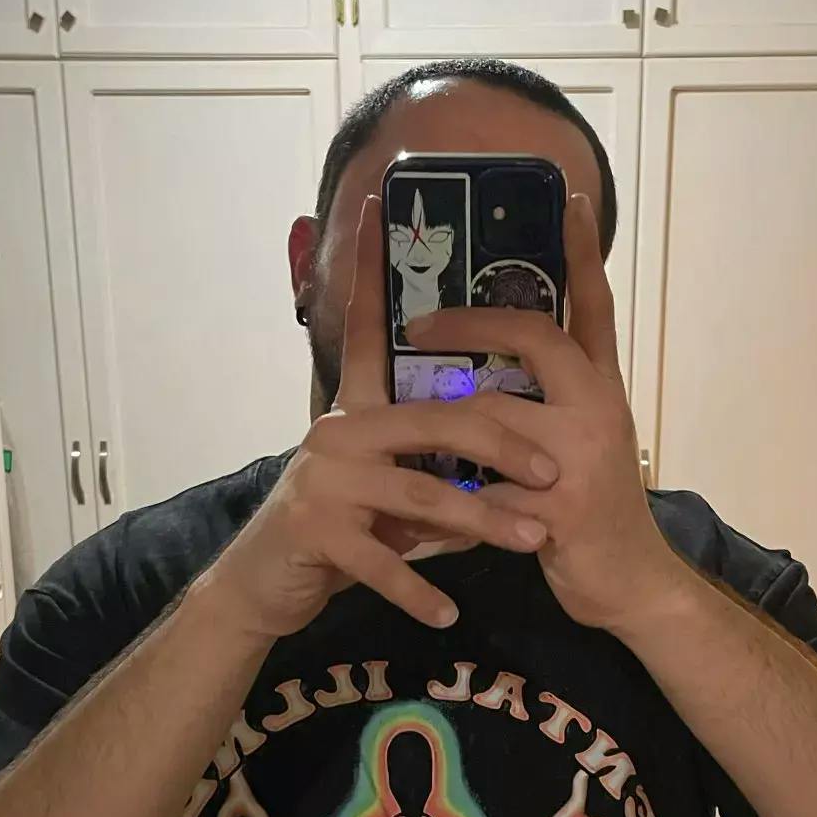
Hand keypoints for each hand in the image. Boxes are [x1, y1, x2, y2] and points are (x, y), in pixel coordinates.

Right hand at [207, 198, 558, 639]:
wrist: (262, 586)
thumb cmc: (336, 532)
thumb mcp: (383, 484)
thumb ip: (428, 457)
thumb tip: (506, 445)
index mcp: (357, 411)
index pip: (365, 328)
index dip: (367, 267)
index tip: (376, 206)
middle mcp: (339, 432)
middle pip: (437, 421)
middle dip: (504, 444)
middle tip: (555, 472)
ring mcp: (324, 480)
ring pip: (422, 494)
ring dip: (484, 523)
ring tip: (532, 542)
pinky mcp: (315, 532)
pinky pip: (383, 561)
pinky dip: (421, 589)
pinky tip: (450, 610)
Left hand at [405, 196, 681, 635]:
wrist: (632, 587)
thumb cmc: (593, 515)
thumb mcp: (584, 443)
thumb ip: (548, 402)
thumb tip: (489, 368)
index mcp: (602, 389)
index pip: (594, 307)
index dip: (581, 252)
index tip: (566, 198)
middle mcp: (598, 411)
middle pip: (537, 339)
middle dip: (472, 323)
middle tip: (419, 321)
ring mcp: (580, 458)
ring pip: (493, 414)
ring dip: (437, 416)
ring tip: (390, 418)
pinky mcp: (559, 509)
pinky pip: (482, 493)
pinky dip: (443, 505)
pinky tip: (412, 514)